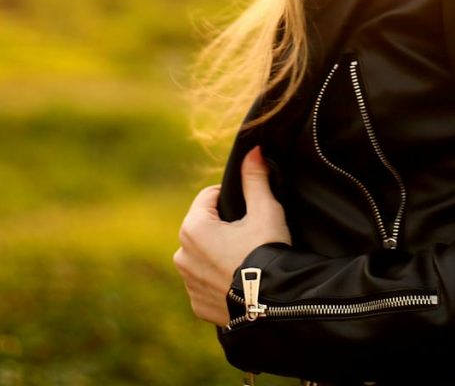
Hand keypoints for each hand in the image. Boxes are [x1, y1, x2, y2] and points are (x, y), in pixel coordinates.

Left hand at [173, 145, 291, 325]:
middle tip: (252, 232)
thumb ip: (255, 178)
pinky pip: (206, 281)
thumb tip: (253, 150)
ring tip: (246, 256)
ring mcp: (187, 283)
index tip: (251, 209)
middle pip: (204, 225)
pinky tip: (240, 278)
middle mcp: (181, 255)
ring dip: (219, 251)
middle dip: (224, 225)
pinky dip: (219, 276)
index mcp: (193, 227)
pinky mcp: (197, 304)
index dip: (232, 197)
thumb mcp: (265, 210)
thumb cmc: (267, 250)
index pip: (209, 197)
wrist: (272, 302)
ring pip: (203, 254)